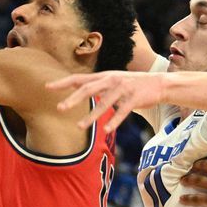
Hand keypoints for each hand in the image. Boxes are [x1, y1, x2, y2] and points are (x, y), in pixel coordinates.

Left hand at [46, 70, 165, 131]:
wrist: (159, 84)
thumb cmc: (132, 85)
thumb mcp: (113, 81)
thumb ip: (96, 85)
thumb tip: (77, 88)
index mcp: (103, 76)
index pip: (79, 78)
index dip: (62, 82)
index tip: (47, 86)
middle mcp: (111, 80)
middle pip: (88, 89)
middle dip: (72, 99)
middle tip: (59, 108)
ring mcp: (123, 89)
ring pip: (104, 103)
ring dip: (91, 116)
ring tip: (79, 126)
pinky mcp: (134, 99)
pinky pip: (122, 112)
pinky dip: (114, 121)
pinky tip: (107, 130)